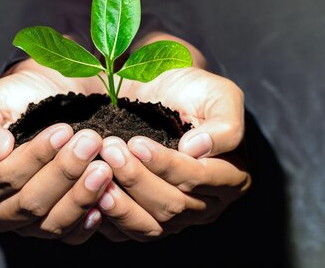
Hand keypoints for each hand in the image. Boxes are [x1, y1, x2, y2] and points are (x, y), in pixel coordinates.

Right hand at [0, 59, 112, 243]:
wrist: (49, 98)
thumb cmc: (17, 99)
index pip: (3, 178)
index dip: (34, 157)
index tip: (63, 131)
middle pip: (30, 203)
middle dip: (64, 173)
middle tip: (91, 144)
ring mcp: (26, 225)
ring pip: (52, 222)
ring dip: (81, 195)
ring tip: (103, 168)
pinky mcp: (55, 228)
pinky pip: (71, 236)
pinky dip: (88, 221)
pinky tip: (104, 200)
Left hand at [96, 33, 249, 240]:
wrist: (159, 91)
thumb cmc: (192, 92)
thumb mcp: (221, 95)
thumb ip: (224, 125)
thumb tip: (197, 150)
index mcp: (232, 177)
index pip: (200, 179)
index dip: (168, 164)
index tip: (137, 143)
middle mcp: (207, 205)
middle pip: (173, 205)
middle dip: (138, 179)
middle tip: (110, 151)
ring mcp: (176, 220)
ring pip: (151, 225)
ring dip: (121, 202)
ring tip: (98, 173)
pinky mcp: (146, 223)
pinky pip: (128, 233)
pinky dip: (109, 219)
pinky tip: (92, 197)